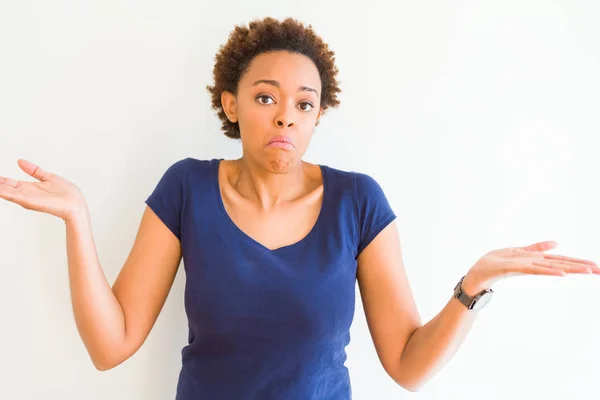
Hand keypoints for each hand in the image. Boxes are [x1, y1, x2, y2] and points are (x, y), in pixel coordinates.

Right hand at [0, 159, 85, 221]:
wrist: (76, 204)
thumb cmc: (66, 193)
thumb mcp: (47, 177)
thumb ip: (34, 170)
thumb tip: (19, 161)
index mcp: (28, 188)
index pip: (8, 183)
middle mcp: (24, 193)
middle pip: (3, 187)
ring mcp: (26, 198)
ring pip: (4, 192)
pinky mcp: (30, 201)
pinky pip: (13, 196)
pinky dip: (2, 192)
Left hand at [462, 241, 599, 294]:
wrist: (476, 273)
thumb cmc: (495, 263)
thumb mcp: (518, 251)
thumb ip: (536, 247)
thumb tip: (556, 243)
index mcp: (535, 260)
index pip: (561, 260)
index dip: (578, 262)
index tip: (597, 266)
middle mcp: (532, 265)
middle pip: (560, 264)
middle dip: (580, 267)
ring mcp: (524, 267)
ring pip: (550, 267)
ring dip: (570, 268)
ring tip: (588, 271)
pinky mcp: (512, 268)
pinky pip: (532, 269)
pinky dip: (547, 270)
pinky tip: (561, 273)